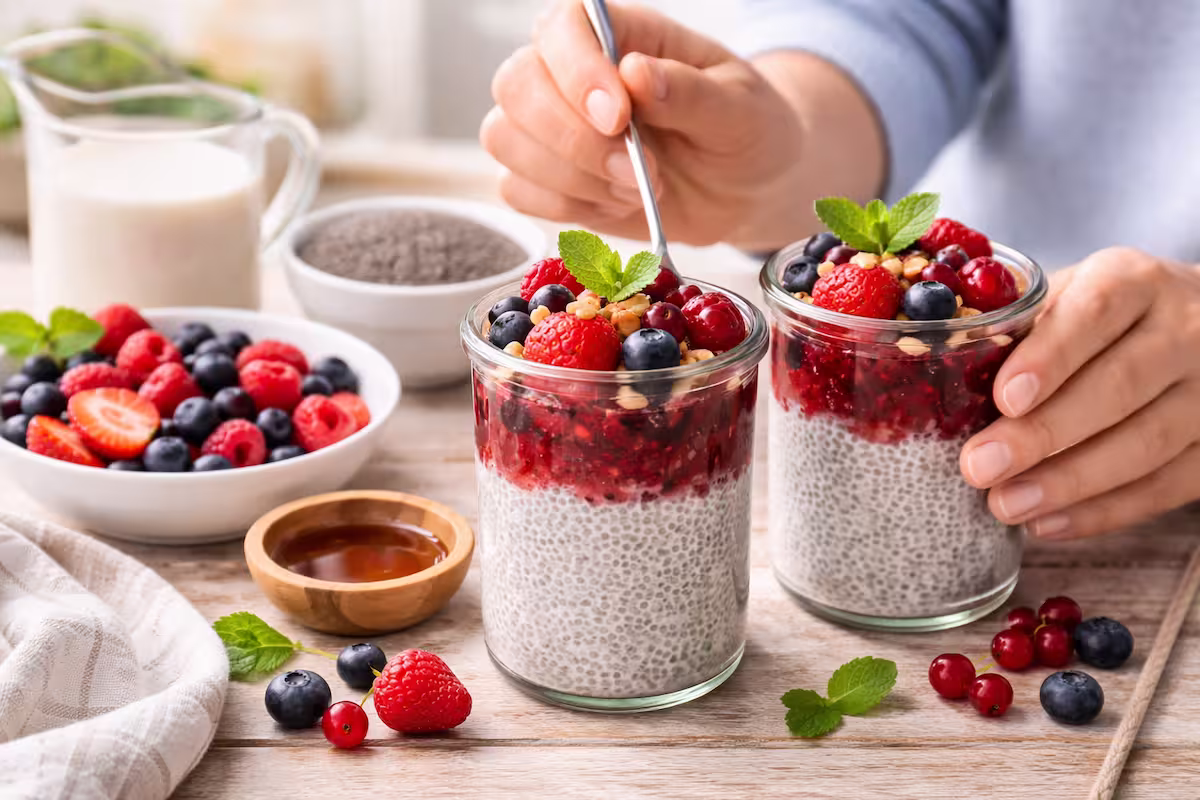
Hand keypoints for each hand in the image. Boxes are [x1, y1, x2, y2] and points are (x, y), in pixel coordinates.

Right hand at [481, 0, 808, 246]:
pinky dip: (563, 206)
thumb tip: (638, 74)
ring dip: (571, 178)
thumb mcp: (740, 109)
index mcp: (619, 34)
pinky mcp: (546, 178)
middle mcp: (569, 72)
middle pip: (517, 85)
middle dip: (573, 140)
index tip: (619, 118)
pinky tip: (612, 204)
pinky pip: (516, 189)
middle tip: (636, 172)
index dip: (576, 71)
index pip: (561, 28)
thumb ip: (691, 92)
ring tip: (635, 189)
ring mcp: (549, 126)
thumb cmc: (745, 133)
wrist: (744, 190)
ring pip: (506, 139)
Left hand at [960, 247, 1199, 538]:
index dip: (1051, 356)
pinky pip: (1167, 486)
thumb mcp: (1065, 299)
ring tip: (1005, 505)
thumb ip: (1017, 328)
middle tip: (980, 467)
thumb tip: (930, 371)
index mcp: (1134, 282)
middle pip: (1120, 385)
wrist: (1197, 330)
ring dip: (1069, 482)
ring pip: (1146, 443)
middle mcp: (1185, 328)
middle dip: (1044, 434)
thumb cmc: (1101, 321)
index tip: (1004, 398)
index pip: (1096, 311)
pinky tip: (1048, 524)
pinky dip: (1104, 512)